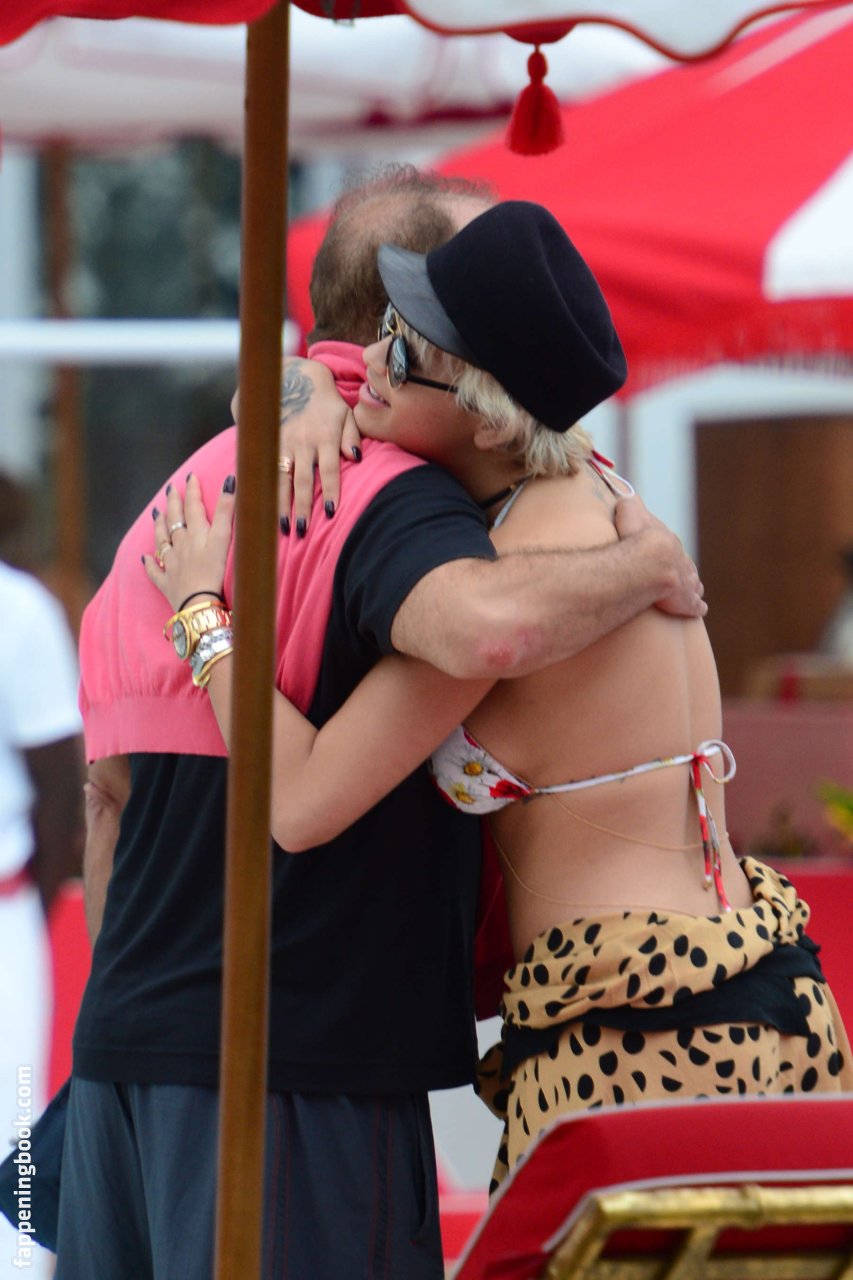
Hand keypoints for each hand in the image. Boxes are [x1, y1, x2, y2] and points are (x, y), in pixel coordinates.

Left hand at [143, 473, 234, 612]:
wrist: (198, 603)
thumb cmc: (213, 572)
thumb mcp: (223, 538)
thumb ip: (226, 510)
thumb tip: (229, 482)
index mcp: (195, 534)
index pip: (193, 507)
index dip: (192, 491)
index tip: (191, 477)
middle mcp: (181, 546)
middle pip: (175, 521)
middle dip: (173, 503)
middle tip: (171, 490)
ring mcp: (171, 564)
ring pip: (162, 541)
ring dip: (160, 526)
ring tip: (156, 514)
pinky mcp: (167, 583)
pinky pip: (155, 571)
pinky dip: (149, 564)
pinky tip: (145, 559)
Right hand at [234, 356, 361, 535]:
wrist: (291, 376)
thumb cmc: (324, 400)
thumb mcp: (345, 412)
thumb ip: (352, 435)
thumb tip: (356, 457)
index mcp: (325, 437)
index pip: (329, 470)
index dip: (330, 492)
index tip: (331, 513)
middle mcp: (303, 443)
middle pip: (303, 480)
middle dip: (302, 507)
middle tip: (302, 531)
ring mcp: (282, 442)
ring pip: (281, 478)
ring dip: (281, 504)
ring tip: (282, 526)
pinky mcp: (266, 441)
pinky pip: (265, 469)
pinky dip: (263, 488)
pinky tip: (259, 506)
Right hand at [615, 495, 706, 618]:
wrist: (650, 563)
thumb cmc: (636, 541)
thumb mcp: (630, 516)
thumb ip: (629, 506)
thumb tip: (626, 495)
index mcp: (669, 543)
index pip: (670, 545)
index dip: (666, 548)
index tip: (665, 551)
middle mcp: (682, 562)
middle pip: (684, 565)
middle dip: (683, 568)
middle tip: (678, 574)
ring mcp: (686, 583)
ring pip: (692, 584)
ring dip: (692, 587)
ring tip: (691, 591)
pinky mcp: (686, 602)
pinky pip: (695, 605)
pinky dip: (697, 606)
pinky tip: (700, 608)